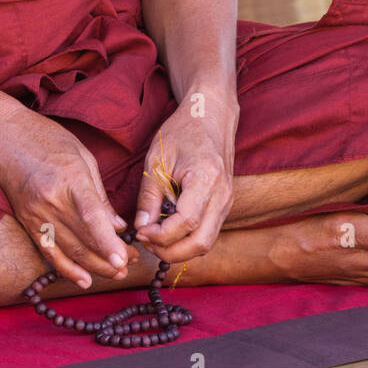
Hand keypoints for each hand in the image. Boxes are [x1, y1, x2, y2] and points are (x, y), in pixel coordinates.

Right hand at [0, 103, 137, 288]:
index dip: (108, 242)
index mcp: (71, 179)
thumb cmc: (46, 138)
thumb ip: (100, 194)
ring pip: (69, 252)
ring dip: (94, 267)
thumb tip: (118, 225)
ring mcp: (37, 214)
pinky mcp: (27, 221)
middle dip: (110, 259)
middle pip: (83, 240)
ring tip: (116, 274)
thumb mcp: (82, 156)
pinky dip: (67, 269)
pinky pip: (49, 252)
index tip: (123, 260)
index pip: (91, 217)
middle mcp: (52, 201)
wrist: (1, 136)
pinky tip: (84, 280)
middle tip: (131, 264)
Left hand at [133, 90, 237, 264]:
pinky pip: (208, 232)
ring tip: (155, 239)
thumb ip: (149, 196)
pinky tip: (169, 231)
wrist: (210, 116)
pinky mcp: (224, 204)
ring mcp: (227, 201)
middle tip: (146, 243)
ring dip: (180, 249)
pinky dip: (188, 239)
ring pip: (206, 242)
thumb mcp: (157, 160)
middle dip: (171, 251)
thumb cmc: (182, 132)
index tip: (141, 232)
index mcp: (205, 178)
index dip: (161, 234)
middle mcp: (222, 195)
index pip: (186, 222)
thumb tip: (142, 227)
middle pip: (200, 242)